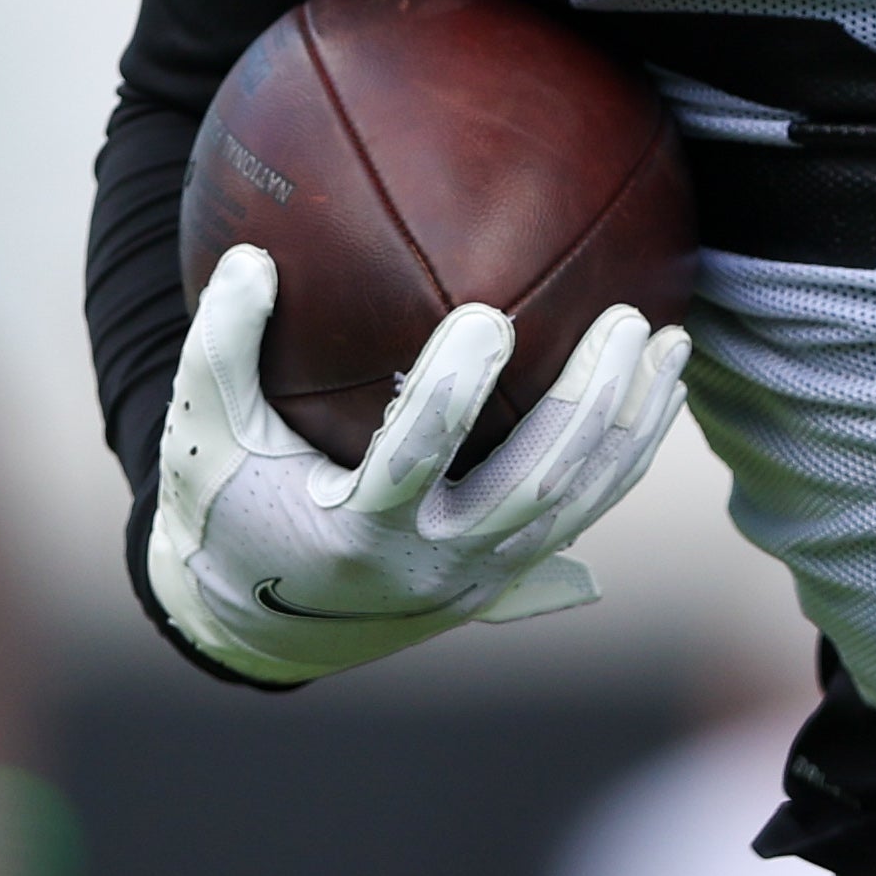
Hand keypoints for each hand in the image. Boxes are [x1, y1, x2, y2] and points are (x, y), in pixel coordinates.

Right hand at [145, 245, 688, 686]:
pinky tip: (663, 391)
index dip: (453, 392)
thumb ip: (221, 346)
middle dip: (586, 405)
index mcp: (353, 533)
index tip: (487, 316)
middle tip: (626, 321)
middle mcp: (428, 564)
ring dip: (630, 426)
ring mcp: (476, 576)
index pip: (414, 458)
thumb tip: (251, 257)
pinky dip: (626, 453)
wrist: (255, 617)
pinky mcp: (506, 573)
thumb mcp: (203, 431)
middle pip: (530, 486)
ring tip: (672, 344)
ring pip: (575, 504)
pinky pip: (583, 511)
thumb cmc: (225, 504)